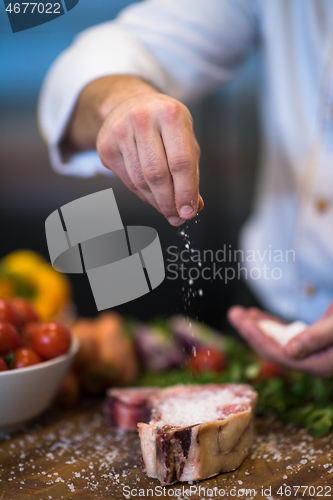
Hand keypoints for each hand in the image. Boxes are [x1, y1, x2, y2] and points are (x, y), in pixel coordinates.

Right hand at [65, 75, 202, 225]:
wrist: (129, 104)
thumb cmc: (164, 125)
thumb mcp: (185, 139)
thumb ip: (191, 172)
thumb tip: (193, 207)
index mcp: (170, 113)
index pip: (181, 162)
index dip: (186, 191)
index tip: (189, 212)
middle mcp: (142, 118)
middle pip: (157, 174)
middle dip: (169, 201)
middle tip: (177, 216)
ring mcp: (120, 131)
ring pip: (140, 181)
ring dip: (155, 201)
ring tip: (166, 207)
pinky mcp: (105, 146)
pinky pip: (127, 181)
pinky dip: (142, 194)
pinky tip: (151, 195)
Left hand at [228, 303, 332, 376]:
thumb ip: (316, 339)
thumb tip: (289, 352)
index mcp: (319, 364)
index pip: (280, 354)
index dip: (258, 338)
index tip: (241, 321)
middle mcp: (313, 361)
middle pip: (274, 349)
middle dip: (252, 331)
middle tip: (233, 313)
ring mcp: (313, 352)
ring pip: (278, 341)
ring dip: (259, 327)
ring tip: (240, 312)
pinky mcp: (313, 342)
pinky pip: (287, 335)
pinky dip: (272, 325)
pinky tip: (258, 316)